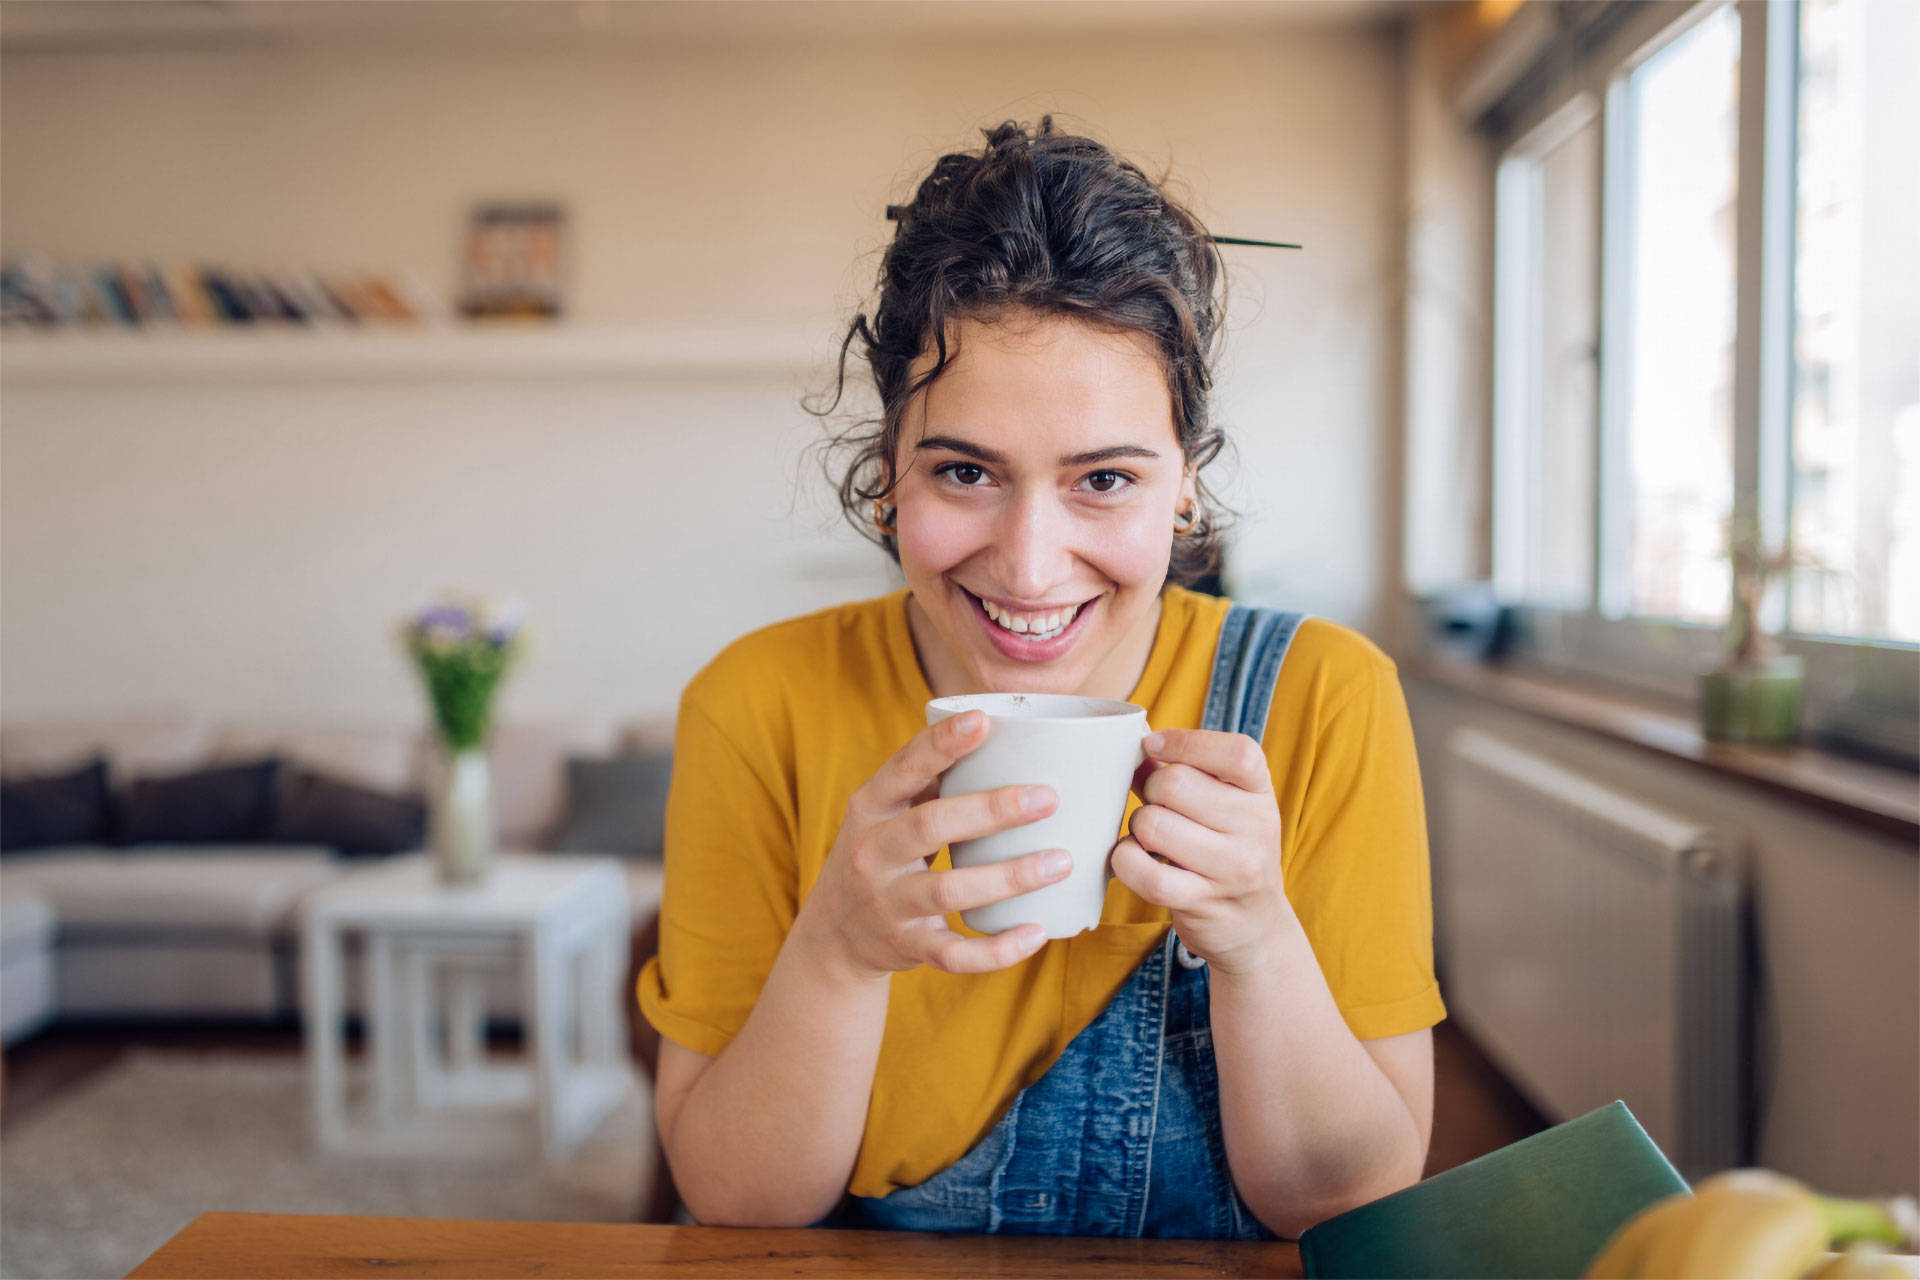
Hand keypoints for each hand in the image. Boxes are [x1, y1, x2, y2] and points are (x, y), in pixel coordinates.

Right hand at [799, 709, 1071, 981]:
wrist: (833, 936)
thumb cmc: (878, 855)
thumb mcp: (883, 813)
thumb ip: (925, 782)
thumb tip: (997, 736)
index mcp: (870, 808)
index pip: (902, 768)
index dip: (940, 744)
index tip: (982, 720)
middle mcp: (872, 854)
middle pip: (930, 826)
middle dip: (992, 810)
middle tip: (1048, 798)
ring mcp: (887, 904)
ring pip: (948, 891)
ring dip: (1009, 877)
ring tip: (1061, 861)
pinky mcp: (907, 947)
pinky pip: (955, 954)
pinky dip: (997, 949)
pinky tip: (1038, 932)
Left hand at [1108, 728, 1289, 976]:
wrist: (1255, 928)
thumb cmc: (1226, 852)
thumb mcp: (1223, 806)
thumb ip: (1182, 769)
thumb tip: (1134, 731)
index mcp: (1262, 793)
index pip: (1235, 753)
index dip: (1185, 742)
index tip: (1152, 746)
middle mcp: (1257, 828)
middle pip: (1175, 784)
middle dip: (1149, 791)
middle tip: (1155, 807)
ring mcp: (1235, 869)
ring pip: (1154, 825)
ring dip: (1137, 829)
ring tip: (1150, 838)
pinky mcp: (1205, 903)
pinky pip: (1147, 874)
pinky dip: (1125, 862)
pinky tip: (1133, 860)